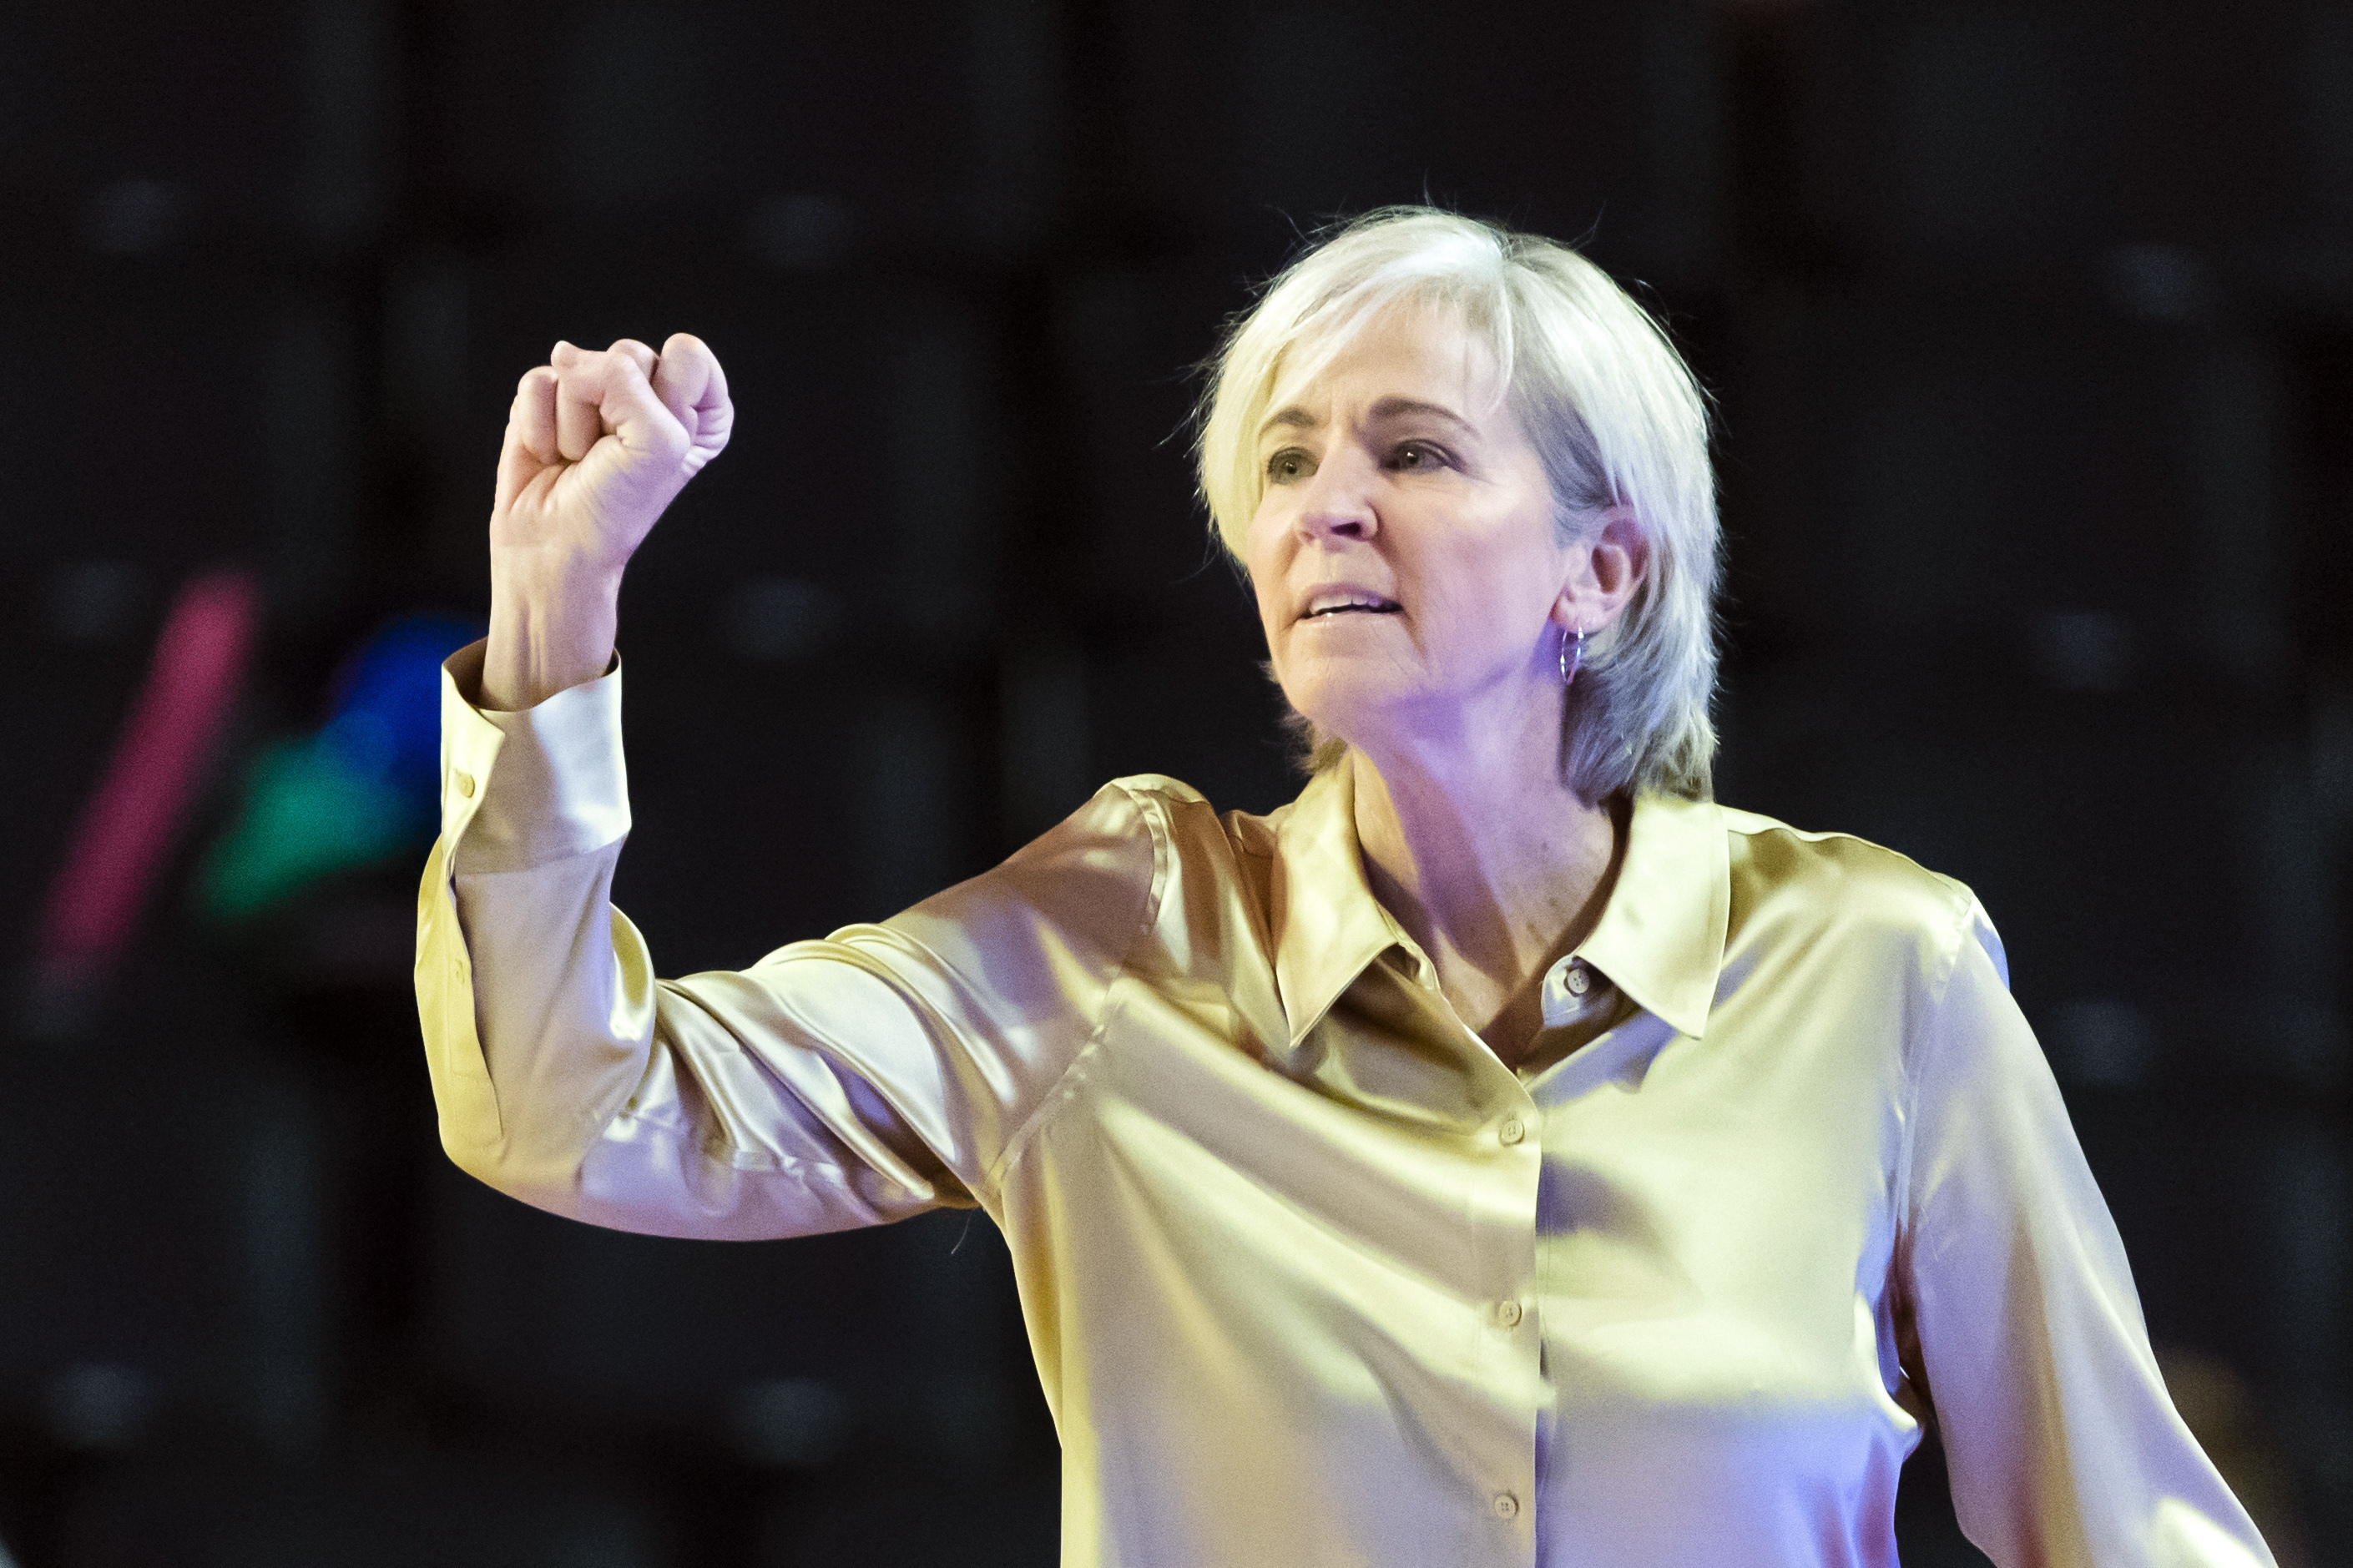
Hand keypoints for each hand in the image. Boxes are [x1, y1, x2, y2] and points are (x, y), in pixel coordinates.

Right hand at [481, 334, 731, 708]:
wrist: (554, 547)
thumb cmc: (615, 507)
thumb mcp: (653, 441)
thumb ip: (625, 379)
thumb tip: (566, 355)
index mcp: (697, 411)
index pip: (688, 355)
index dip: (666, 399)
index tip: (657, 444)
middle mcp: (650, 397)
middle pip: (630, 352)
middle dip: (613, 409)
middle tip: (610, 455)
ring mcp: (596, 395)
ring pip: (579, 363)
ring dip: (574, 423)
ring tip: (580, 459)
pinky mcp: (549, 399)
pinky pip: (537, 380)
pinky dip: (538, 424)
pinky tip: (549, 454)